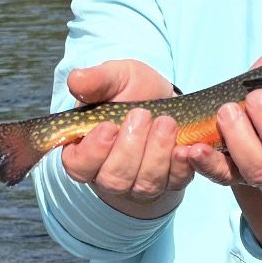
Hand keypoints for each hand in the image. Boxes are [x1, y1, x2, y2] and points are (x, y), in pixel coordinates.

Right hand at [60, 59, 196, 211]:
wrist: (166, 98)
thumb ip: (96, 81)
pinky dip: (181, 165)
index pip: (78, 166)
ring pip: (144, 184)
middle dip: (130, 149)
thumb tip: (76, 80)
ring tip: (166, 123)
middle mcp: (109, 174)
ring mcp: (139, 182)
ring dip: (156, 154)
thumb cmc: (132, 90)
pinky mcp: (169, 182)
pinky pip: (175, 182)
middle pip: (114, 179)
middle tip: (142, 114)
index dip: (93, 151)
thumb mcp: (115, 78)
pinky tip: (185, 147)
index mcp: (85, 152)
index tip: (109, 126)